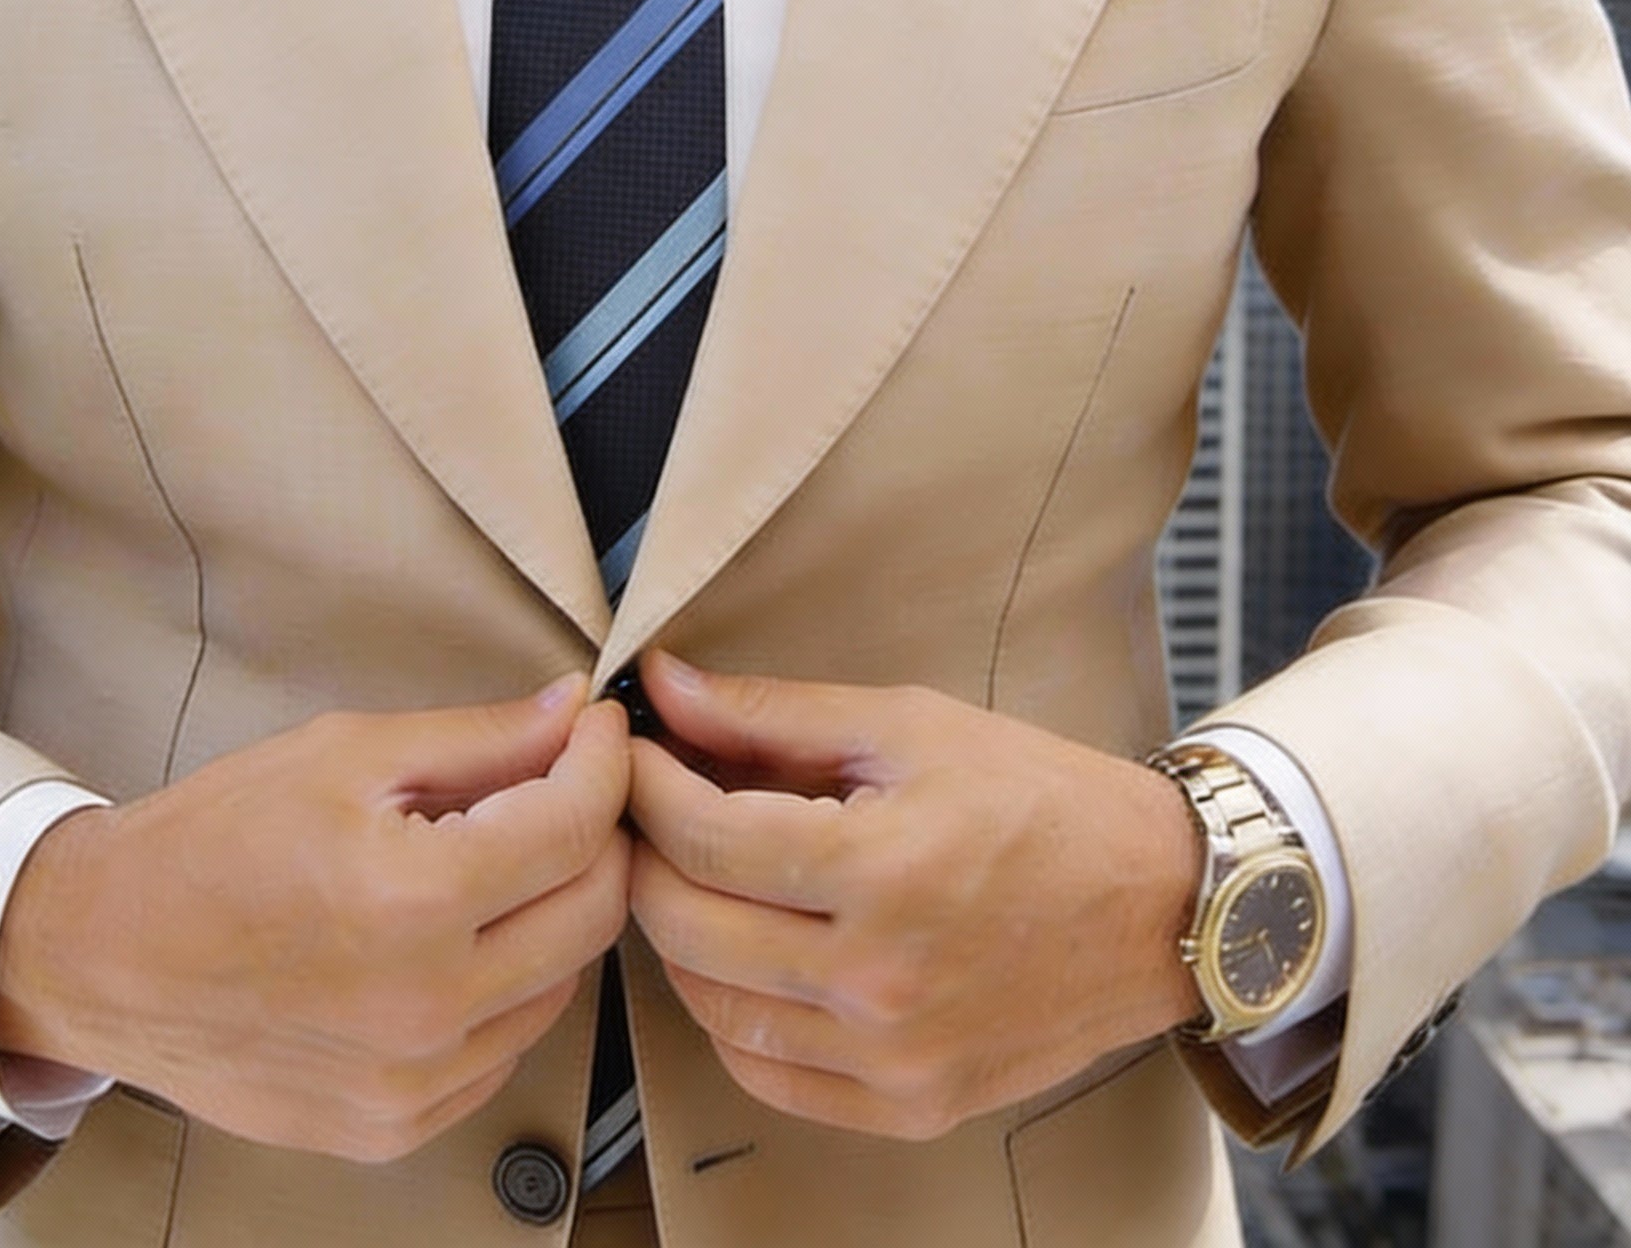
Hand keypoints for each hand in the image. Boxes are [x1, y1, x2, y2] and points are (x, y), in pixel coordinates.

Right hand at [0, 678, 630, 1162]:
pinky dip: (508, 986)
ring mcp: (413, 1083)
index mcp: (413, 900)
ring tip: (500, 859)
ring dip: (555, 911)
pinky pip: (505, 1048)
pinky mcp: (394, 1127)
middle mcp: (426, 1006)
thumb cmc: (212, 841)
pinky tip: (458, 938)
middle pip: (594, 912)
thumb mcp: (345, 754)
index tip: (597, 730)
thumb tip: (572, 711)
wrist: (102, 955)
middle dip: (599, 833)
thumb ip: (478, 738)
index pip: (576, 826)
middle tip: (565, 785)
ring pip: (562, 984)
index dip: (604, 762)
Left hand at [626, 651, 1201, 1141]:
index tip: (633, 751)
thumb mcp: (909, 726)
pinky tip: (741, 955)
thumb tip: (666, 686)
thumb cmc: (1041, 799)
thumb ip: (774, 713)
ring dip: (678, 934)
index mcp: (882, 870)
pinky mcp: (909, 1105)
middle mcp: (881, 980)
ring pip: (711, 1007)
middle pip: (688, 925)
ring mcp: (893, 1058)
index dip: (646, 785)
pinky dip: (729, 1015)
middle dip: (645, 853)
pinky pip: (767, 1075)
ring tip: (692, 873)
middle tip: (648, 806)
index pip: (703, 837)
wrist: (1159, 905)